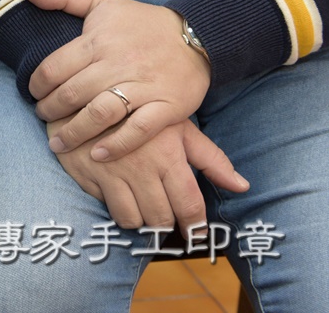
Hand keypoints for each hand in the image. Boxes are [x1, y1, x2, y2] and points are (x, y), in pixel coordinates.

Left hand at [25, 0, 211, 161]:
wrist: (198, 35)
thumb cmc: (142, 22)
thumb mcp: (103, 2)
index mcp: (98, 41)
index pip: (54, 67)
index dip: (37, 85)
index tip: (33, 94)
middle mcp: (118, 64)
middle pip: (72, 93)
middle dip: (50, 110)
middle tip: (41, 118)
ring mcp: (144, 87)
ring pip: (100, 114)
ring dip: (74, 132)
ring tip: (57, 143)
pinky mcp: (167, 107)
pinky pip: (138, 130)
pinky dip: (116, 145)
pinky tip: (96, 155)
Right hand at [48, 116, 247, 232]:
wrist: (87, 93)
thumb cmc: (141, 111)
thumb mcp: (178, 127)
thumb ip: (210, 158)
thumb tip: (242, 186)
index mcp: (167, 155)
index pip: (188, 204)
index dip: (195, 226)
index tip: (197, 234)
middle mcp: (140, 167)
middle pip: (161, 218)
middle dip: (167, 225)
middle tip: (168, 220)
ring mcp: (111, 172)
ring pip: (132, 219)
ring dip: (141, 221)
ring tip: (143, 210)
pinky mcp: (86, 174)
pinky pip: (107, 207)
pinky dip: (116, 208)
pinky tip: (119, 195)